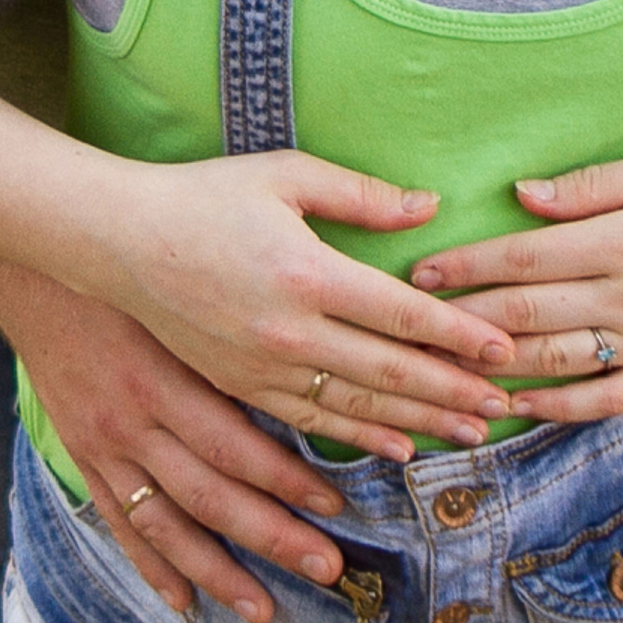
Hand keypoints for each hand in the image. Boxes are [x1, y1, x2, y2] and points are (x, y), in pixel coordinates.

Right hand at [0, 274, 351, 622]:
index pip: (235, 445)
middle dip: (271, 537)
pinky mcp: (82, 452)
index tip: (339, 504)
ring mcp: (102, 442)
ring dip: (217, 571)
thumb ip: (255, 310)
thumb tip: (333, 334)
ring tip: (266, 609)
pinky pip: (119, 520)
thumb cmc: (130, 257)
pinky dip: (150, 565)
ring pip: (166, 523)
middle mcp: (130, 418)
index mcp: (163, 373)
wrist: (36, 262)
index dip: (288, 480)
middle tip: (328, 569)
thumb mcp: (187, 278)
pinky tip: (184, 600)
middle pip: (209, 494)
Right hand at [98, 153, 515, 456]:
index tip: (503, 351)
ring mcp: (260, 367)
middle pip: (389, 371)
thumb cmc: (205, 195)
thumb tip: (429, 207)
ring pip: (356, 408)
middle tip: (504, 407)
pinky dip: (360, 438)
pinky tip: (397, 447)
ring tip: (470, 435)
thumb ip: (360, 194)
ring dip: (418, 423)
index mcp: (306, 271)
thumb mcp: (284, 175)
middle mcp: (288, 330)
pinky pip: (311, 423)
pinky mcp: (239, 386)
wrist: (118, 240)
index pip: (401, 313)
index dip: (458, 335)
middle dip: (453, 391)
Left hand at [410, 151, 622, 419]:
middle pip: (528, 317)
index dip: (467, 266)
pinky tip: (516, 405)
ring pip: (557, 364)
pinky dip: (557, 408)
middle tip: (408, 324)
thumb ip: (593, 185)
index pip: (525, 259)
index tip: (420, 269)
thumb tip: (522, 196)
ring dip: (494, 369)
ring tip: (441, 369)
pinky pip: (606, 402)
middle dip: (461, 320)